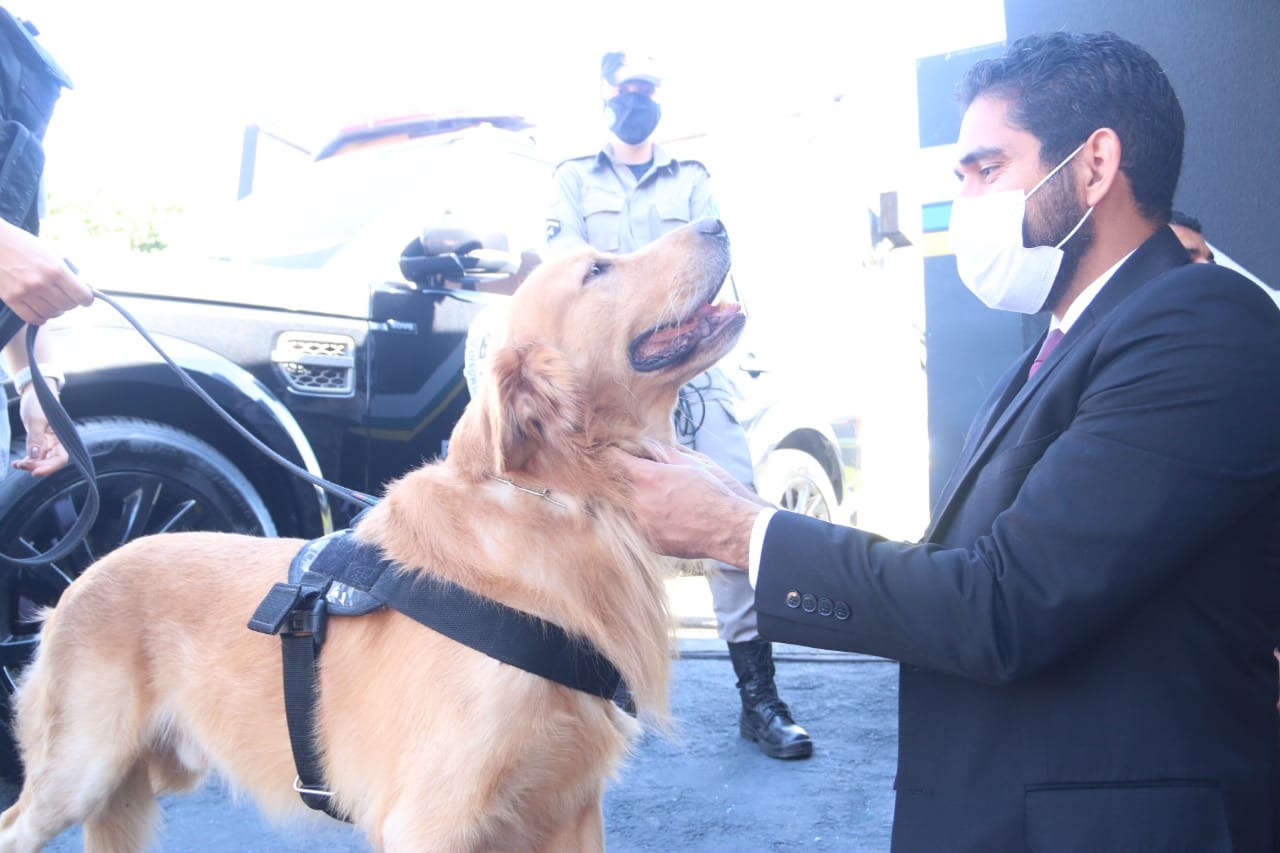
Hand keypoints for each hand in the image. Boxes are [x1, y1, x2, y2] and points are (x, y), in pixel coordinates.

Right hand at [0, 219, 93, 323]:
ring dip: (56, 310)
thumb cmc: (23, 244)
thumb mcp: (50, 252)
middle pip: (68, 306)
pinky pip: (33, 318)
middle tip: (66, 297)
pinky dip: (41, 317)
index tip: (86, 298)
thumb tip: (82, 287)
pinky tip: (42, 311)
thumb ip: (65, 271)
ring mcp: (26, 293)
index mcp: (55, 269)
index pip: (82, 295)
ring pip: (52, 313)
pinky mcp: (11, 299)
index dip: (87, 298)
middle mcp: (42, 283)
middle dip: (70, 302)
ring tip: (52, 302)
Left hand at [12, 386, 69, 476]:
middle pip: (51, 462)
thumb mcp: (35, 420)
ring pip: (43, 461)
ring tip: (17, 464)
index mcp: (62, 436)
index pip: (61, 458)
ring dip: (30, 465)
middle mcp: (57, 442)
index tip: (34, 472)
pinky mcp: (40, 442)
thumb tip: (35, 457)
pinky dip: (27, 460)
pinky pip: (36, 456)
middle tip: (21, 465)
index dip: (49, 467)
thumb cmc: (38, 403)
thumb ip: (36, 439)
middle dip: (37, 466)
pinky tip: (18, 462)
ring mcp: (48, 443)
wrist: (34, 393)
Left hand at [606, 444, 768, 566]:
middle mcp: (639, 502)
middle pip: (616, 486)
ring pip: (624, 509)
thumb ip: (663, 452)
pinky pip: (638, 527)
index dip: (615, 453)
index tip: (616, 452)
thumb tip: (647, 445)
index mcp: (647, 478)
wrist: (727, 529)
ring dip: (632, 502)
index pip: (614, 459)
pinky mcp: (650, 543)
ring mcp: (642, 525)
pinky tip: (662, 518)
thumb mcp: (690, 463)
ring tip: (654, 500)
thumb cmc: (712, 492)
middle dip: (623, 479)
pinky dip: (645, 521)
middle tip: (637, 477)